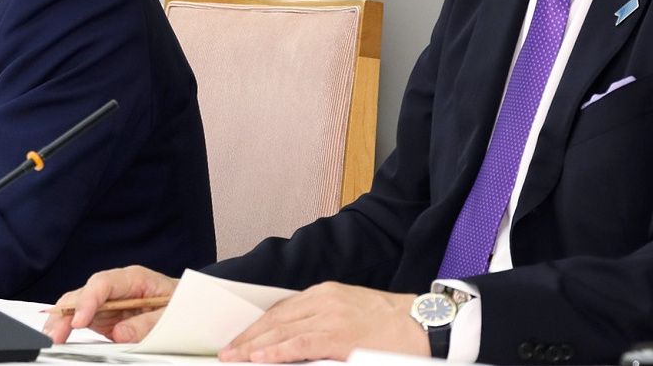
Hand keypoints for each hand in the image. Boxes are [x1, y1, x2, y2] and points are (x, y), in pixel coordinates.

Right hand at [43, 265, 178, 343]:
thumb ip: (148, 323)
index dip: (88, 301)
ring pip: (76, 305)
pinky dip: (67, 327)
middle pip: (83, 293)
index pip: (103, 283)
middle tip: (55, 334)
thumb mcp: (173, 314)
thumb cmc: (184, 304)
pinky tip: (58, 335)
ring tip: (51, 336)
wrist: (191, 306)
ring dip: (60, 320)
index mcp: (134, 278)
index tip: (79, 321)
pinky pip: (82, 319)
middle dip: (65, 312)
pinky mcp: (104, 316)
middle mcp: (115, 287)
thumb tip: (120, 333)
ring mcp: (108, 302)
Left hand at [217, 283, 425, 362]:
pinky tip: (260, 359)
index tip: (240, 339)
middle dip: (248, 337)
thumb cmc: (392, 322)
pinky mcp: (341, 336)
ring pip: (281, 331)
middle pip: (275, 319)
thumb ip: (322, 320)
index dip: (256, 327)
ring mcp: (331, 317)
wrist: (425, 323)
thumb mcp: (350, 311)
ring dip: (254, 347)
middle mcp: (324, 300)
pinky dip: (276, 352)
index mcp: (325, 293)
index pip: (280, 310)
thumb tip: (292, 339)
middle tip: (227, 352)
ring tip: (234, 358)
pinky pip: (300, 344)